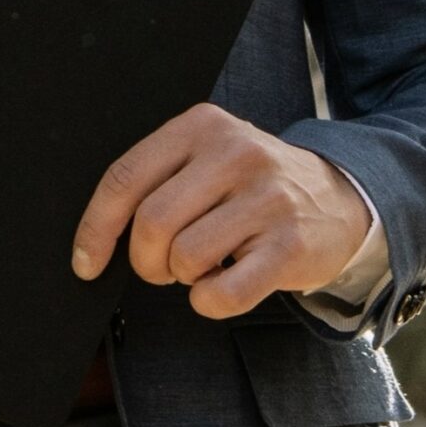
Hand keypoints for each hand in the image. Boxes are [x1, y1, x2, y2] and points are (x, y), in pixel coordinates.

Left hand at [70, 104, 369, 319]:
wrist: (339, 199)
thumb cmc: (250, 185)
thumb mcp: (206, 157)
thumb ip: (156, 180)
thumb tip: (93, 240)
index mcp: (202, 126)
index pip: (126, 178)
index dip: (96, 228)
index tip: (86, 262)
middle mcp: (235, 153)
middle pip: (151, 224)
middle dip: (146, 261)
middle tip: (162, 266)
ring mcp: (267, 198)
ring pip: (185, 259)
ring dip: (183, 278)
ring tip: (205, 264)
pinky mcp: (290, 245)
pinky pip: (223, 294)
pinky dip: (211, 301)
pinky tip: (226, 282)